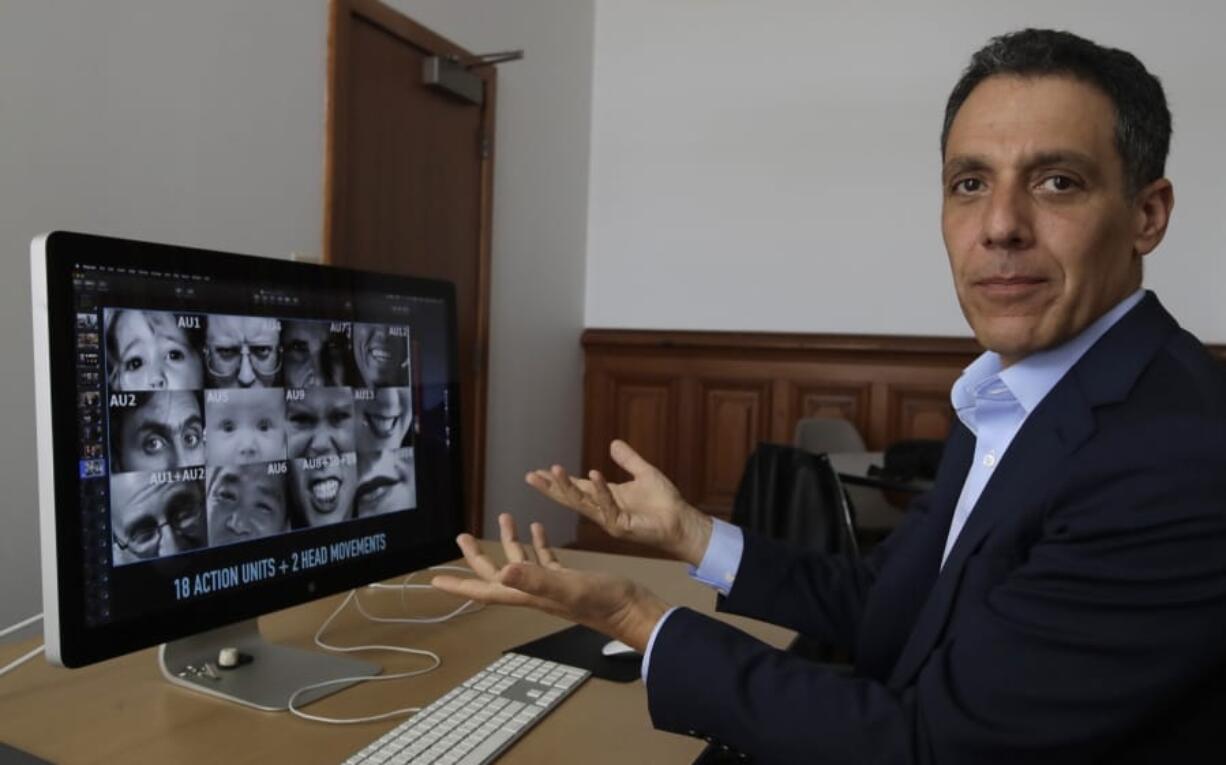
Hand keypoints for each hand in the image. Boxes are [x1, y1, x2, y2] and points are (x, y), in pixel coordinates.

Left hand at [431, 514, 668, 651]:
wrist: (633, 611)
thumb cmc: (604, 602)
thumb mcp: (568, 587)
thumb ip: (536, 578)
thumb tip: (502, 571)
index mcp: (528, 594)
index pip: (485, 589)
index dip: (459, 583)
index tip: (434, 580)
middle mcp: (535, 592)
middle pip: (497, 574)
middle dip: (476, 556)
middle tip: (460, 536)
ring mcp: (552, 586)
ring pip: (521, 563)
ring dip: (510, 541)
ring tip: (505, 517)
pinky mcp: (569, 580)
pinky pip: (547, 560)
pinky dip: (540, 543)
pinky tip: (538, 528)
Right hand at [525, 440, 712, 565]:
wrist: (682, 521)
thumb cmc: (665, 502)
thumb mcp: (644, 474)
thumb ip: (628, 460)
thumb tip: (614, 443)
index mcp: (606, 497)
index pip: (576, 487)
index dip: (558, 480)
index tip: (538, 472)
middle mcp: (603, 509)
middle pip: (571, 497)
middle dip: (551, 487)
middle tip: (531, 476)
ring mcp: (610, 520)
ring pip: (583, 503)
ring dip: (567, 487)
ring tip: (553, 471)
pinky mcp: (621, 526)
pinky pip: (608, 505)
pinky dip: (600, 490)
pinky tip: (593, 474)